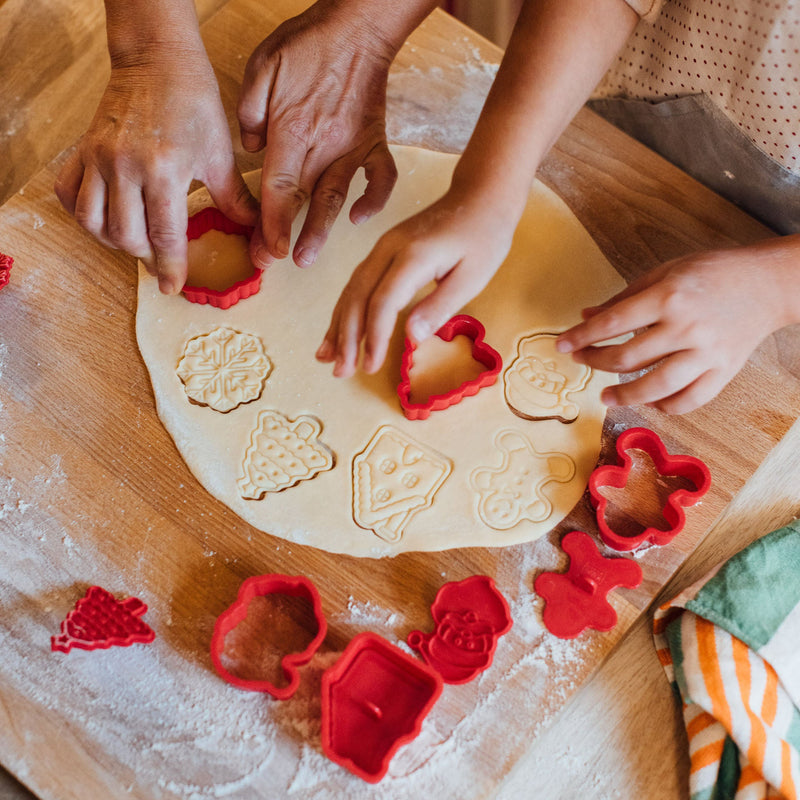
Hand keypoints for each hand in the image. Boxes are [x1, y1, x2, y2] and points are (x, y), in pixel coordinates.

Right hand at [55, 49, 257, 293]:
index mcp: (164, 169)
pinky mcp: (83, 150)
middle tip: (162, 261)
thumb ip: (235, 199)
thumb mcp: (220, 154)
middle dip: (147, 256)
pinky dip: (84, 214)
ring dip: (115, 242)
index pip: (164, 234)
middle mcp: (125, 166)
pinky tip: (106, 219)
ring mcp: (99, 158)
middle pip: (126, 235)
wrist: (158, 60)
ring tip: (137, 243)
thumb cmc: (193, 104)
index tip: (173, 286)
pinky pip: (70, 194)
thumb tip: (256, 233)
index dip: (170, 266)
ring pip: (94, 221)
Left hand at [237, 2, 400, 269]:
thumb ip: (249, 112)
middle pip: (304, 202)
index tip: (265, 251)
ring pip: (336, 198)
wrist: (356, 28)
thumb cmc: (308, 44)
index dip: (271, 224)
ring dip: (322, 230)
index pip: (279, 189)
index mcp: (293, 132)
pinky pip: (381, 178)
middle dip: (288, 236)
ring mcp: (353, 147)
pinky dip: (375, 200)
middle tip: (276, 261)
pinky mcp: (374, 141)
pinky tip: (360, 218)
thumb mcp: (262, 66)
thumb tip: (251, 149)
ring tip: (308, 257)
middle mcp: (324, 147)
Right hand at [316, 190, 518, 376]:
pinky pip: (357, 283)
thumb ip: (440, 306)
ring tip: (326, 358)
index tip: (370, 367)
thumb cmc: (482, 238)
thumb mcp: (473, 276)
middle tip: (341, 372)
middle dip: (346, 337)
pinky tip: (337, 331)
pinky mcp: (382, 252)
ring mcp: (382, 248)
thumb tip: (411, 337)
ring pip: (351, 290)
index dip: (374, 337)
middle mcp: (389, 249)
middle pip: (358, 296)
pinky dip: (345, 310)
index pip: (383, 302)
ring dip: (337, 326)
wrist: (479, 196)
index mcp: (413, 256)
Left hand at [555, 241, 799, 412]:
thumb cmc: (712, 274)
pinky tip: (650, 402)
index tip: (561, 346)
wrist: (767, 284)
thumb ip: (623, 298)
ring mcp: (706, 353)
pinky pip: (689, 400)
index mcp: (669, 297)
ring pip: (655, 387)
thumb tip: (586, 317)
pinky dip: (666, 406)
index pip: (613, 323)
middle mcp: (686, 328)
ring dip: (624, 395)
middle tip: (581, 362)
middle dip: (595, 362)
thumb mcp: (664, 273)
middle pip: (627, 358)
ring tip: (605, 396)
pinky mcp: (724, 371)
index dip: (582, 337)